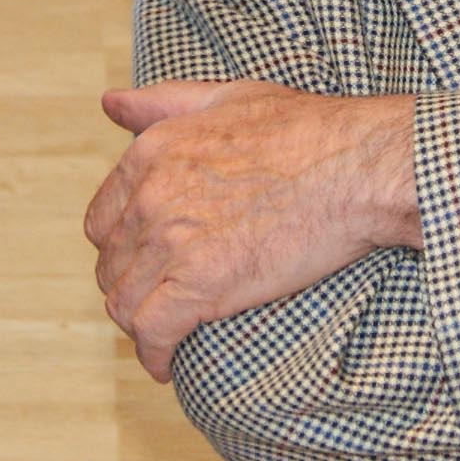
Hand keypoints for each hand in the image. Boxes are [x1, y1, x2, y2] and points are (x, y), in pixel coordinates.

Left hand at [84, 80, 418, 380]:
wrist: (357, 166)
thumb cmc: (305, 129)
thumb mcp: (225, 96)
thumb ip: (161, 103)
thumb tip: (110, 103)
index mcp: (152, 153)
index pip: (102, 220)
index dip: (122, 247)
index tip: (145, 264)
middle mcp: (150, 196)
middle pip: (111, 264)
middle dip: (132, 286)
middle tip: (162, 303)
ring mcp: (172, 242)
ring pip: (124, 302)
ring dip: (141, 324)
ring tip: (167, 334)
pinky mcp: (200, 284)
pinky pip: (152, 332)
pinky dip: (155, 355)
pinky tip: (167, 364)